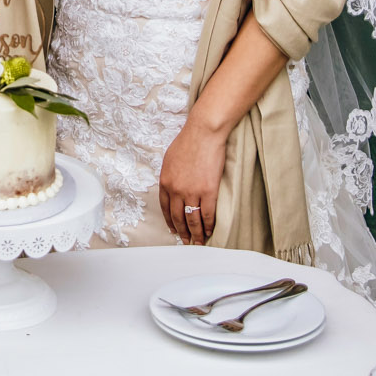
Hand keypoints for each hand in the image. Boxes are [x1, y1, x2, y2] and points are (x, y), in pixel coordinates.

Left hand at [158, 114, 227, 245]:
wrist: (203, 133)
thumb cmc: (188, 141)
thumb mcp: (170, 159)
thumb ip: (170, 175)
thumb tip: (172, 186)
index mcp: (165, 182)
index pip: (165, 208)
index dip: (170, 221)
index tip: (174, 230)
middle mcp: (176, 190)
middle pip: (177, 217)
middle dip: (182, 232)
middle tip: (186, 241)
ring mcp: (192, 192)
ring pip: (192, 220)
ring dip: (196, 233)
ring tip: (198, 242)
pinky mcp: (208, 192)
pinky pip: (207, 215)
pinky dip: (208, 225)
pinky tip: (210, 231)